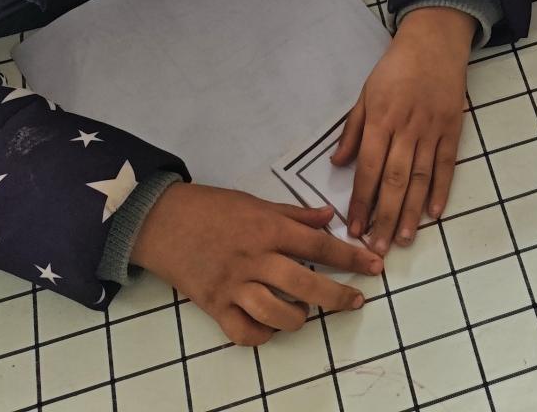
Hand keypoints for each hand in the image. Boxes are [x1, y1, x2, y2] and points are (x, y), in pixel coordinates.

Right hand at [131, 182, 381, 345]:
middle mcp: (255, 258)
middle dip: (336, 296)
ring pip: (275, 312)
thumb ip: (294, 213)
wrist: (162, 220)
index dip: (351, 258)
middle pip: (304, 283)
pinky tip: (271, 327)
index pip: (319, 245)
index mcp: (268, 228)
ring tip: (305, 313)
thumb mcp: (255, 201)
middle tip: (354, 301)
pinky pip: (243, 332)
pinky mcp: (214, 305)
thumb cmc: (211, 207)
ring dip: (298, 318)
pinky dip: (262, 335)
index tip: (375, 267)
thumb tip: (329, 217)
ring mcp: (234, 284)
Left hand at [333, 5, 474, 253]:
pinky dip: (442, 189)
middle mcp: (406, 128)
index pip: (368, 168)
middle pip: (394, 180)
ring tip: (402, 239)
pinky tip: (434, 213)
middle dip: (384, 216)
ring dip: (411, 211)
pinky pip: (446, 164)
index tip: (354, 227)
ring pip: (420, 177)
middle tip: (377, 248)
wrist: (434, 42)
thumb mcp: (365, 93)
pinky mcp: (452, 128)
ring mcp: (431, 129)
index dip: (361, 200)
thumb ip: (352, 130)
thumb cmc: (395, 68)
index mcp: (380, 119)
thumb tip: (338, 163)